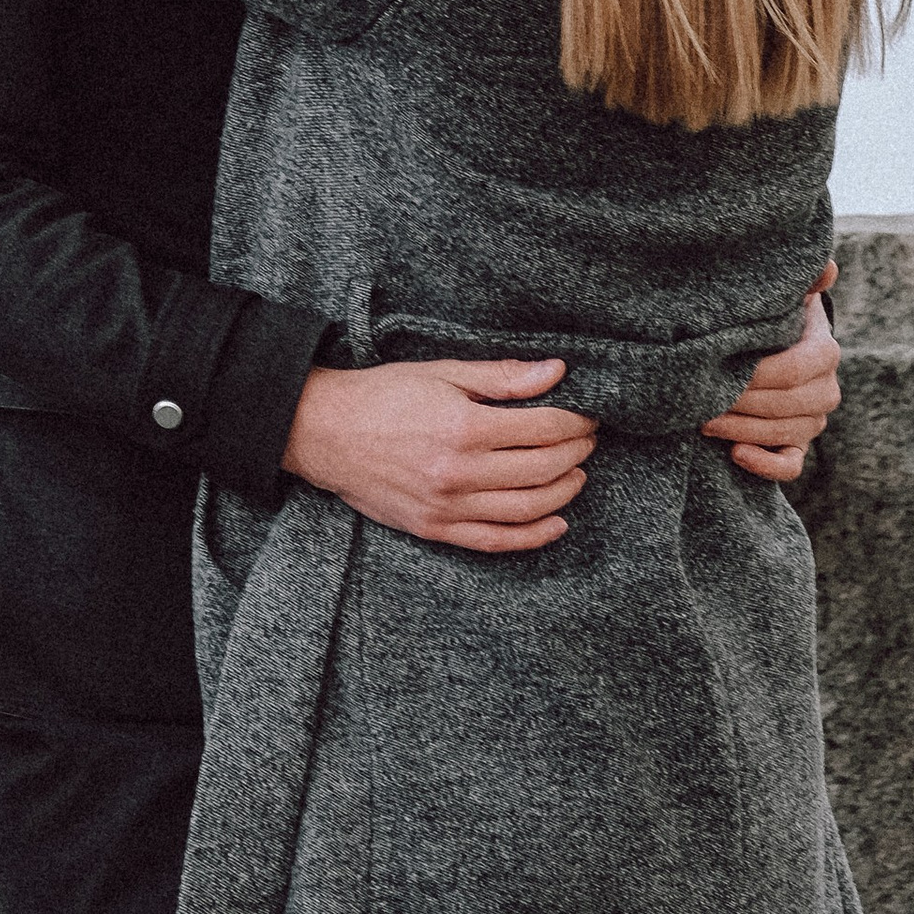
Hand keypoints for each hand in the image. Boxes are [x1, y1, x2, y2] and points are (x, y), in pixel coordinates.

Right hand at [284, 358, 595, 554]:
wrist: (325, 433)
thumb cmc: (384, 395)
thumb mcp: (443, 373)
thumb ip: (502, 377)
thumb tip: (556, 372)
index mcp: (464, 427)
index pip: (543, 428)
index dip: (575, 422)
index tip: (588, 415)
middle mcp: (459, 472)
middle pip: (541, 468)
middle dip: (575, 453)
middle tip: (587, 439)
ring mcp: (447, 507)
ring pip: (526, 509)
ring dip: (563, 491)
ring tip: (577, 473)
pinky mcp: (435, 529)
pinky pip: (495, 541)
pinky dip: (533, 536)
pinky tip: (556, 522)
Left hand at [700, 268, 840, 484]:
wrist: (778, 349)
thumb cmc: (775, 318)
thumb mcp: (786, 296)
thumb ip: (803, 280)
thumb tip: (827, 266)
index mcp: (825, 352)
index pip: (794, 369)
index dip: (756, 374)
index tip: (720, 368)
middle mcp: (826, 390)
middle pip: (784, 405)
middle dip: (740, 403)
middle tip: (700, 398)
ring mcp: (814, 421)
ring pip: (783, 434)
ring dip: (741, 430)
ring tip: (703, 420)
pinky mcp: (800, 445)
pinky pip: (790, 466)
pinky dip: (765, 465)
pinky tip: (736, 454)